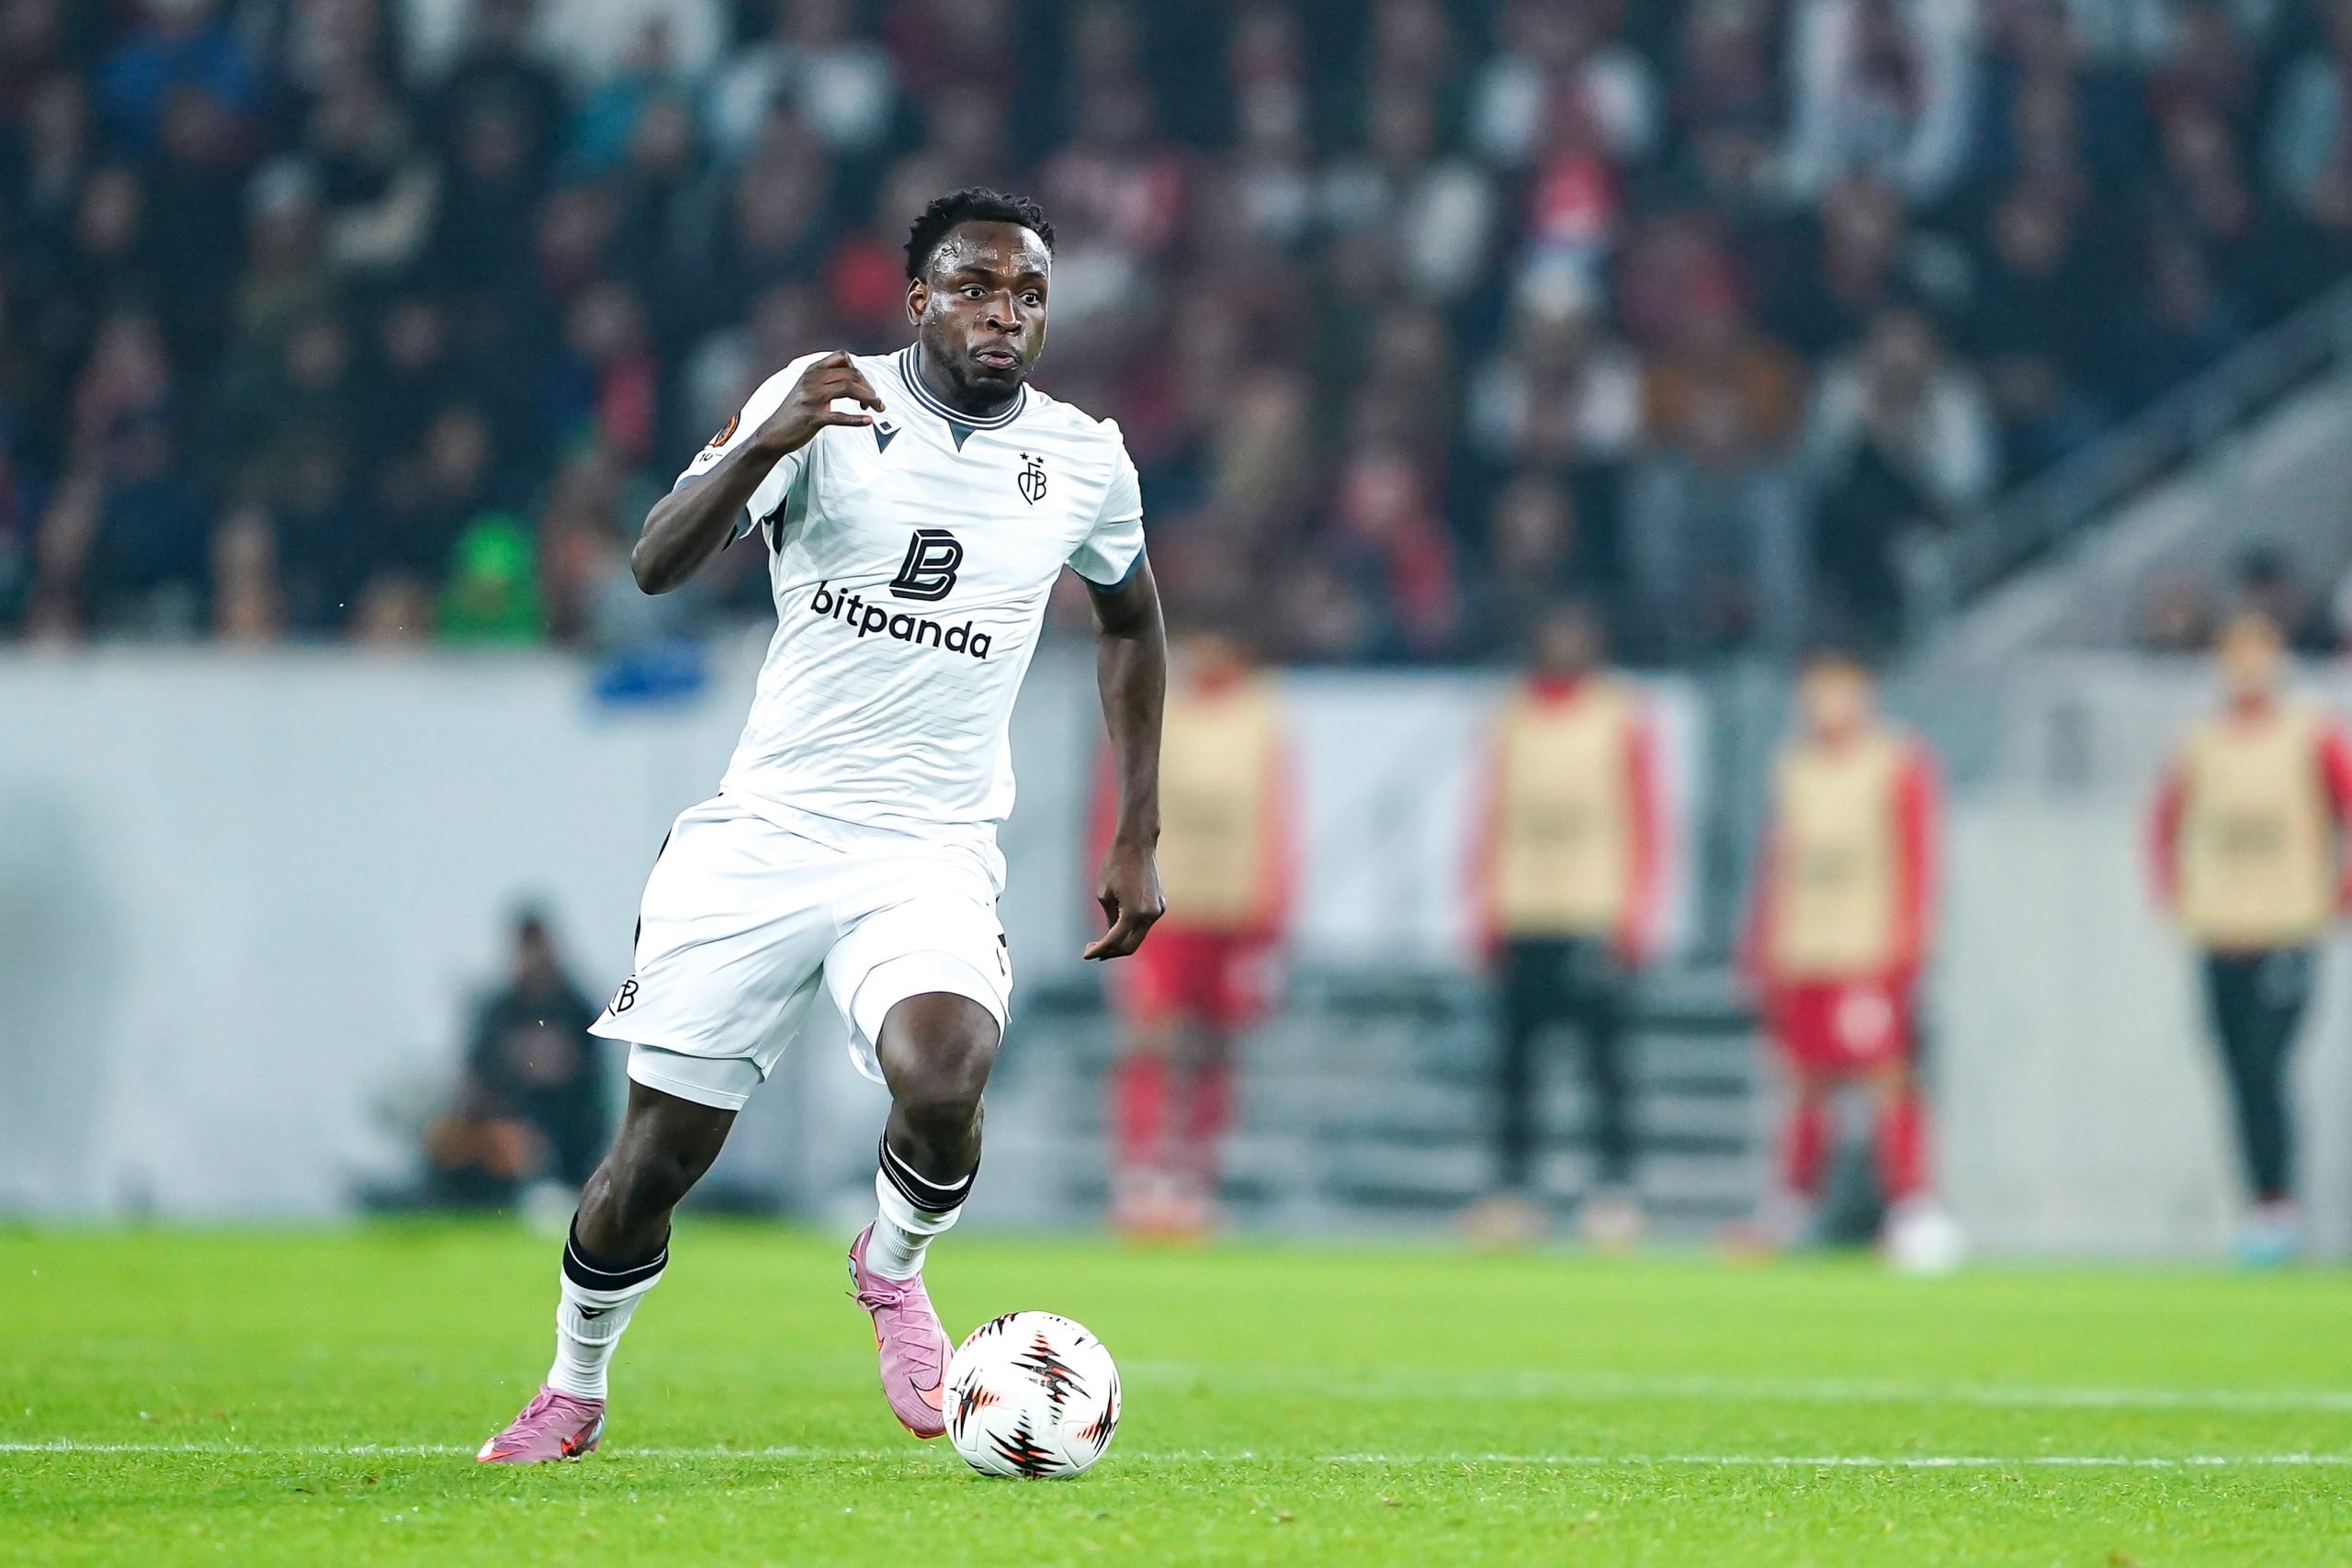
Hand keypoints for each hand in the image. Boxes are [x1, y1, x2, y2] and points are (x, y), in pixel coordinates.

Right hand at [753, 351, 883, 454]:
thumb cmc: (794, 413)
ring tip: (878, 408)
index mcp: (812, 371)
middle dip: (869, 387)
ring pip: (848, 389)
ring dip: (869, 398)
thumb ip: (825, 379)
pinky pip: (840, 416)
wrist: (773, 433)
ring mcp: (812, 398)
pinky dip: (857, 419)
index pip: (842, 357)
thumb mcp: (806, 387)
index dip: (858, 369)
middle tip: (876, 401)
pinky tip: (868, 421)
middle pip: (851, 374)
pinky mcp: (813, 418)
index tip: (863, 385)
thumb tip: (854, 379)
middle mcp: (812, 380)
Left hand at [1083, 839, 1163, 960]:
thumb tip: (1111, 935)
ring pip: (1138, 936)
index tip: (1086, 954)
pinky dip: (1131, 929)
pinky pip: (1144, 924)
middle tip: (1094, 951)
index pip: (1114, 940)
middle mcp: (1149, 915)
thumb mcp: (1104, 894)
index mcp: (1133, 913)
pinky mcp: (1160, 904)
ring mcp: (1158, 910)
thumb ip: (1109, 918)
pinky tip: (1117, 927)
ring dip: (1121, 941)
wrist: (1137, 844)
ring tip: (1103, 941)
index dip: (1099, 950)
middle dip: (1111, 952)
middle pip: (1130, 946)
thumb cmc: (1116, 865)